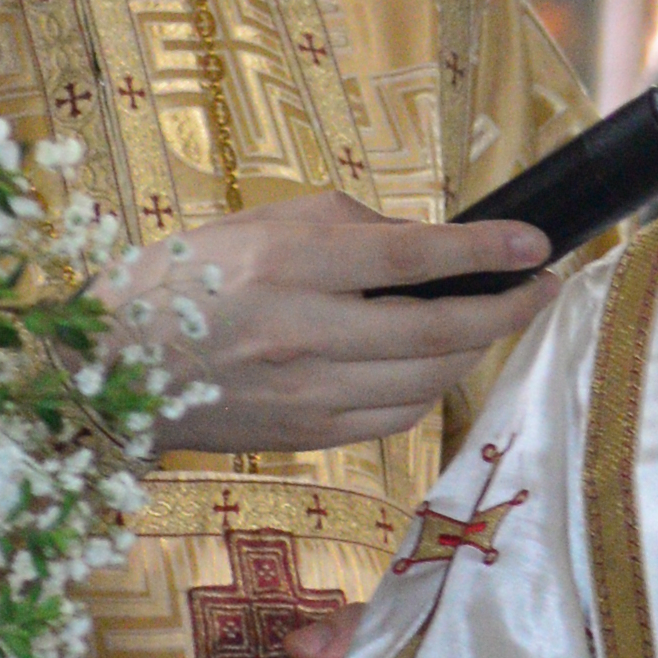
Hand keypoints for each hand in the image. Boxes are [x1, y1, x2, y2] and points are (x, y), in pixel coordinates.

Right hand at [109, 192, 546, 460]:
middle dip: (505, 308)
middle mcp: (303, 332)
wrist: (116, 366)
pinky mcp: (309, 435)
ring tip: (495, 320)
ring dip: (476, 349)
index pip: (409, 258)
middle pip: (437, 329)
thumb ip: (347, 223)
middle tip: (540, 287)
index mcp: (288, 265)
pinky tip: (442, 362)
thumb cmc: (188, 280)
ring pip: (428, 379)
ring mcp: (308, 392)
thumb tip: (424, 242)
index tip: (535, 243)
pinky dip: (433, 388)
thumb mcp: (259, 222)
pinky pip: (397, 416)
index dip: (482, 251)